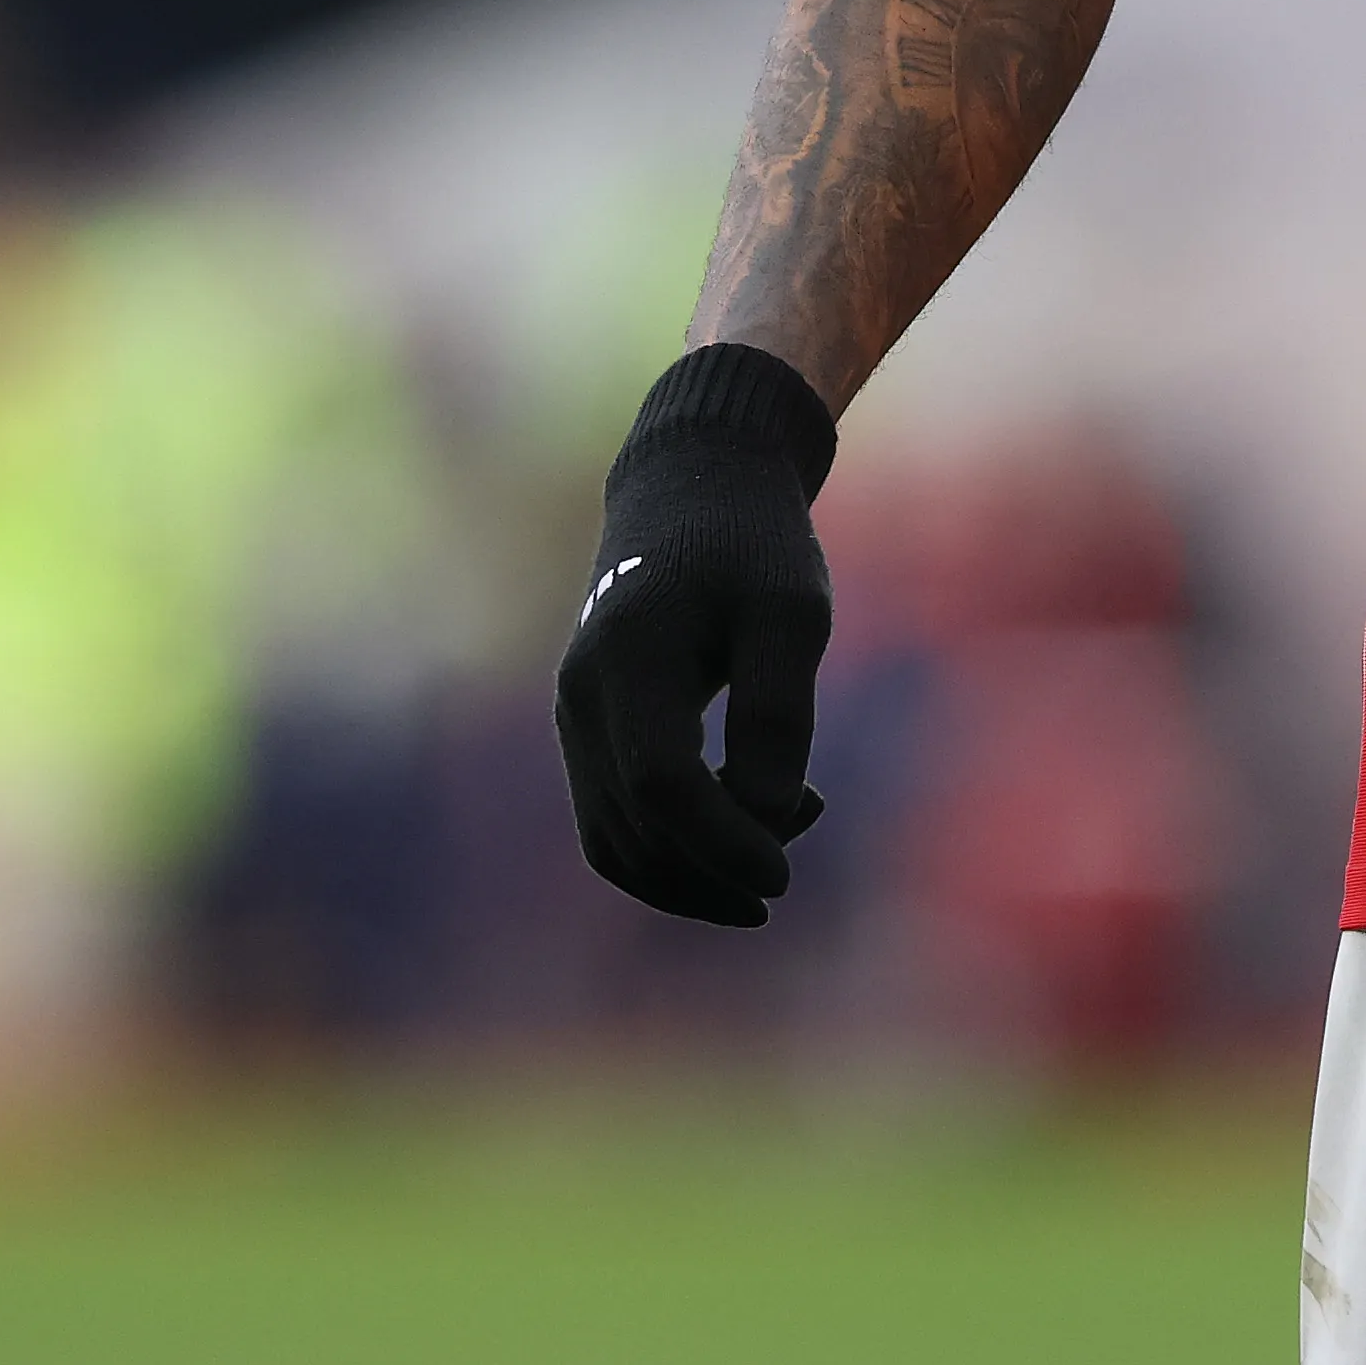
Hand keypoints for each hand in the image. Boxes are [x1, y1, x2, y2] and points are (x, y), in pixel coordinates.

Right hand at [553, 343, 840, 926]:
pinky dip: (669, 845)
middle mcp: (583, 696)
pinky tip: (743, 825)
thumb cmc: (753, 545)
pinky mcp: (587, 727)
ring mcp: (574, 715)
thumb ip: (778, 713)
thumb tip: (770, 820)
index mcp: (631, 657)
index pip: (663, 785)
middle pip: (634, 828)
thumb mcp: (790, 614)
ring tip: (777, 847)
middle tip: (789, 864)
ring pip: (614, 838)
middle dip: (712, 871)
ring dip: (690, 871)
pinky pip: (612, 818)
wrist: (692, 485)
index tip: (783, 879)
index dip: (723, 844)